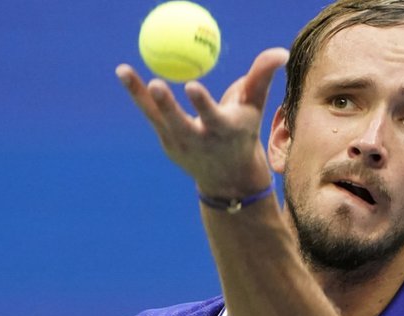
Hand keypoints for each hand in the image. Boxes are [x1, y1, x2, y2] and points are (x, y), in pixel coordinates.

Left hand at [115, 48, 288, 197]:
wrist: (228, 177)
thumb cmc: (243, 132)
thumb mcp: (254, 107)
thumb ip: (262, 77)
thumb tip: (280, 51)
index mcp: (224, 131)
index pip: (212, 117)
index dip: (201, 103)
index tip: (191, 86)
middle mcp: (200, 141)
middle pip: (179, 122)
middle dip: (167, 106)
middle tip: (155, 83)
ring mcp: (179, 144)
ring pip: (157, 117)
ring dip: (139, 93)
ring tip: (123, 69)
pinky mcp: (166, 143)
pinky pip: (151, 114)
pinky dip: (140, 94)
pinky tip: (127, 75)